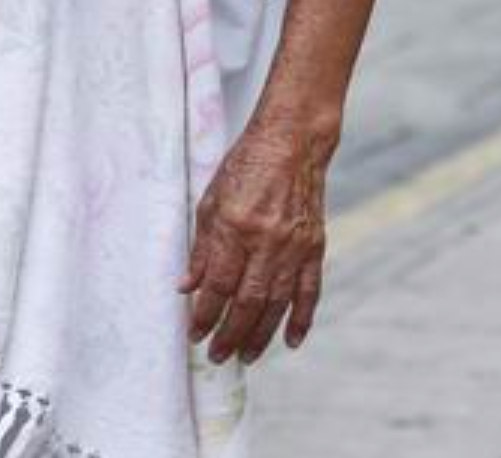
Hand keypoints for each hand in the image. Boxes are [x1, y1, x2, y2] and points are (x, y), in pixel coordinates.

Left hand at [179, 119, 334, 363]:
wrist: (292, 143)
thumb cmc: (245, 166)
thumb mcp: (210, 201)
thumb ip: (201, 248)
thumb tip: (186, 287)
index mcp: (235, 228)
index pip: (217, 285)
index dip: (205, 314)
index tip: (194, 334)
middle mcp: (266, 241)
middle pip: (247, 302)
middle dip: (230, 334)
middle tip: (219, 357)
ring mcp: (294, 247)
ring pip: (277, 304)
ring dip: (260, 335)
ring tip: (246, 357)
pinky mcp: (315, 247)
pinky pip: (309, 292)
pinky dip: (301, 319)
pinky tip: (291, 341)